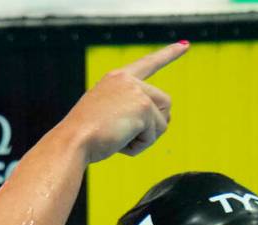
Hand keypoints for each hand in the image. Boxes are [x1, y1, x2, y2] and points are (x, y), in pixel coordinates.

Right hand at [65, 42, 188, 163]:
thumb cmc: (84, 136)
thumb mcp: (104, 116)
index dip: (168, 54)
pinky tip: (120, 143)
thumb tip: (159, 122)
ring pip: (163, 121)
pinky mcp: (143, 107)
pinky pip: (154, 135)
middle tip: (126, 136)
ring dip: (146, 137)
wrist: (73, 140)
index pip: (148, 64)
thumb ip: (128, 111)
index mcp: (116, 79)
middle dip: (153, 125)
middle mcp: (129, 81)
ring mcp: (137, 92)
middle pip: (164, 104)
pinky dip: (140, 146)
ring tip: (119, 138)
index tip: (185, 46)